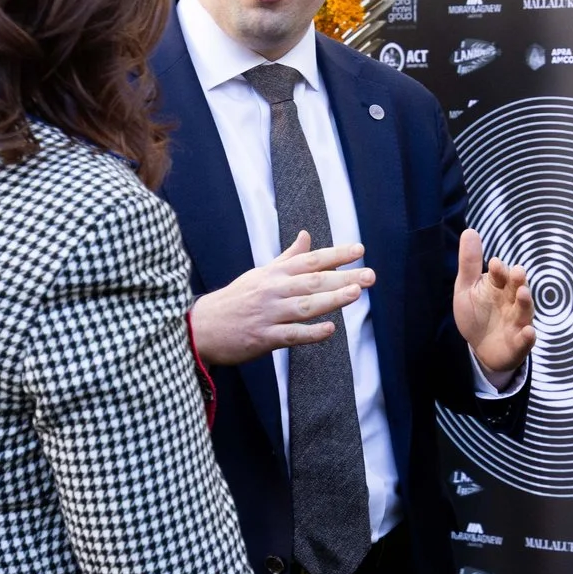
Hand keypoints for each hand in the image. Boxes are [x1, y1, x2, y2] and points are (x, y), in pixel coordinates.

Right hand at [190, 233, 372, 368]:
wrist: (202, 326)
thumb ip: (287, 257)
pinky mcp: (264, 337)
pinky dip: (311, 332)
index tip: (359, 250)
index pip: (310, 260)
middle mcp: (273, 291)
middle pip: (313, 281)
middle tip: (370, 275)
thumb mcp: (260, 273)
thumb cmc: (236, 299)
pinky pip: (291, 334)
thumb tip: (306, 236)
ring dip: (332, 299)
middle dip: (343, 277)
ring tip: (356, 294)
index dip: (336, 254)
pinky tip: (330, 329)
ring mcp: (269, 314)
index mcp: (274, 274)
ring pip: (305, 305)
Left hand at [454, 227, 533, 380]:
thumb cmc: (476, 314)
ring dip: (525, 303)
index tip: (493, 264)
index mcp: (498, 286)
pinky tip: (528, 332)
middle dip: (518, 281)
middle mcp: (511, 301)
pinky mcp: (519, 343)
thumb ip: (469, 262)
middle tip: (517, 272)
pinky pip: (526, 339)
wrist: (482, 349)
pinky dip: (528, 336)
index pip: (500, 274)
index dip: (498, 270)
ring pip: (524, 311)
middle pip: (517, 288)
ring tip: (523, 294)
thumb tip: (470, 230)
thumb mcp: (466, 288)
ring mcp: (517, 322)